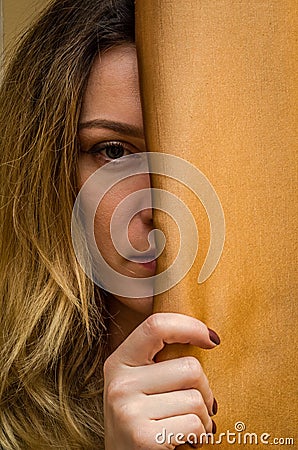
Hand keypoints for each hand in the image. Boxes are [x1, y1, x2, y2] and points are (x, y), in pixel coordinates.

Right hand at [104, 313, 218, 448]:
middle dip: (205, 391)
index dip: (190, 327)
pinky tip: (185, 442)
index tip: (212, 339)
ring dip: (204, 419)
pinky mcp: (143, 438)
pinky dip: (200, 437)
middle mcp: (119, 383)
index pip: (156, 325)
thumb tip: (209, 337)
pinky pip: (195, 425)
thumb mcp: (139, 385)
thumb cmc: (143, 422)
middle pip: (190, 368)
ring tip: (187, 427)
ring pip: (197, 400)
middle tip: (197, 408)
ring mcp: (128, 411)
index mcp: (119, 362)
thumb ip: (159, 361)